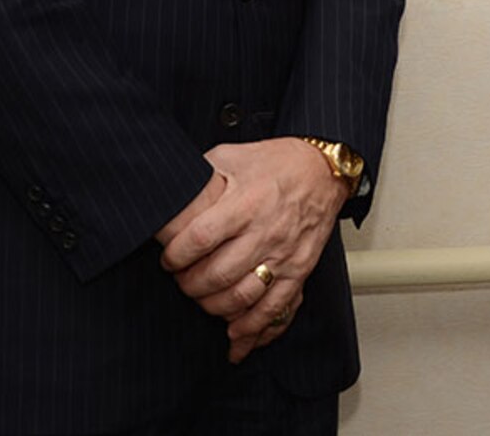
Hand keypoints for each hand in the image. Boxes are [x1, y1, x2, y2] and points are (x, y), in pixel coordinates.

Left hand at [158, 137, 347, 360]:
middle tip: (182, 279)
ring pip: (241, 298)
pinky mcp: (299, 270)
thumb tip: (165, 196)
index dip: (175, 255)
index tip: (169, 258)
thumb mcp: (231, 156)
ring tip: (203, 298)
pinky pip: (275, 309)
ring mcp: (284, 255)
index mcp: (246, 203)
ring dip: (213, 307)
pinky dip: (252, 328)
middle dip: (189, 285)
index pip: (199, 239)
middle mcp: (265, 232)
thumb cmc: (276, 162)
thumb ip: (199, 177)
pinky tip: (235, 333)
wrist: (324, 169)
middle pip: (217, 275)